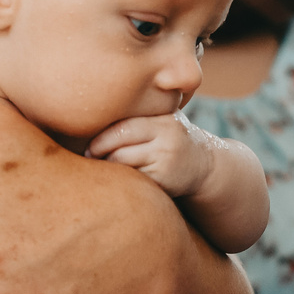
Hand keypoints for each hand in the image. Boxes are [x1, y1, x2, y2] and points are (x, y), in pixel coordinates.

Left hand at [86, 113, 212, 199]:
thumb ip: (138, 114)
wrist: (204, 166)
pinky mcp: (164, 183)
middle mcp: (167, 142)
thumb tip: (91, 109)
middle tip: (90, 155)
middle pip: (120, 150)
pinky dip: (122, 178)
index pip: (124, 128)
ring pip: (124, 166)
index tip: (89, 145)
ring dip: (109, 166)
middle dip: (100, 153)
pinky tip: (121, 176)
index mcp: (164, 122)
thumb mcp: (163, 118)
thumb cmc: (171, 138)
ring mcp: (166, 164)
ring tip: (103, 164)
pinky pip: (133, 180)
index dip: (101, 138)